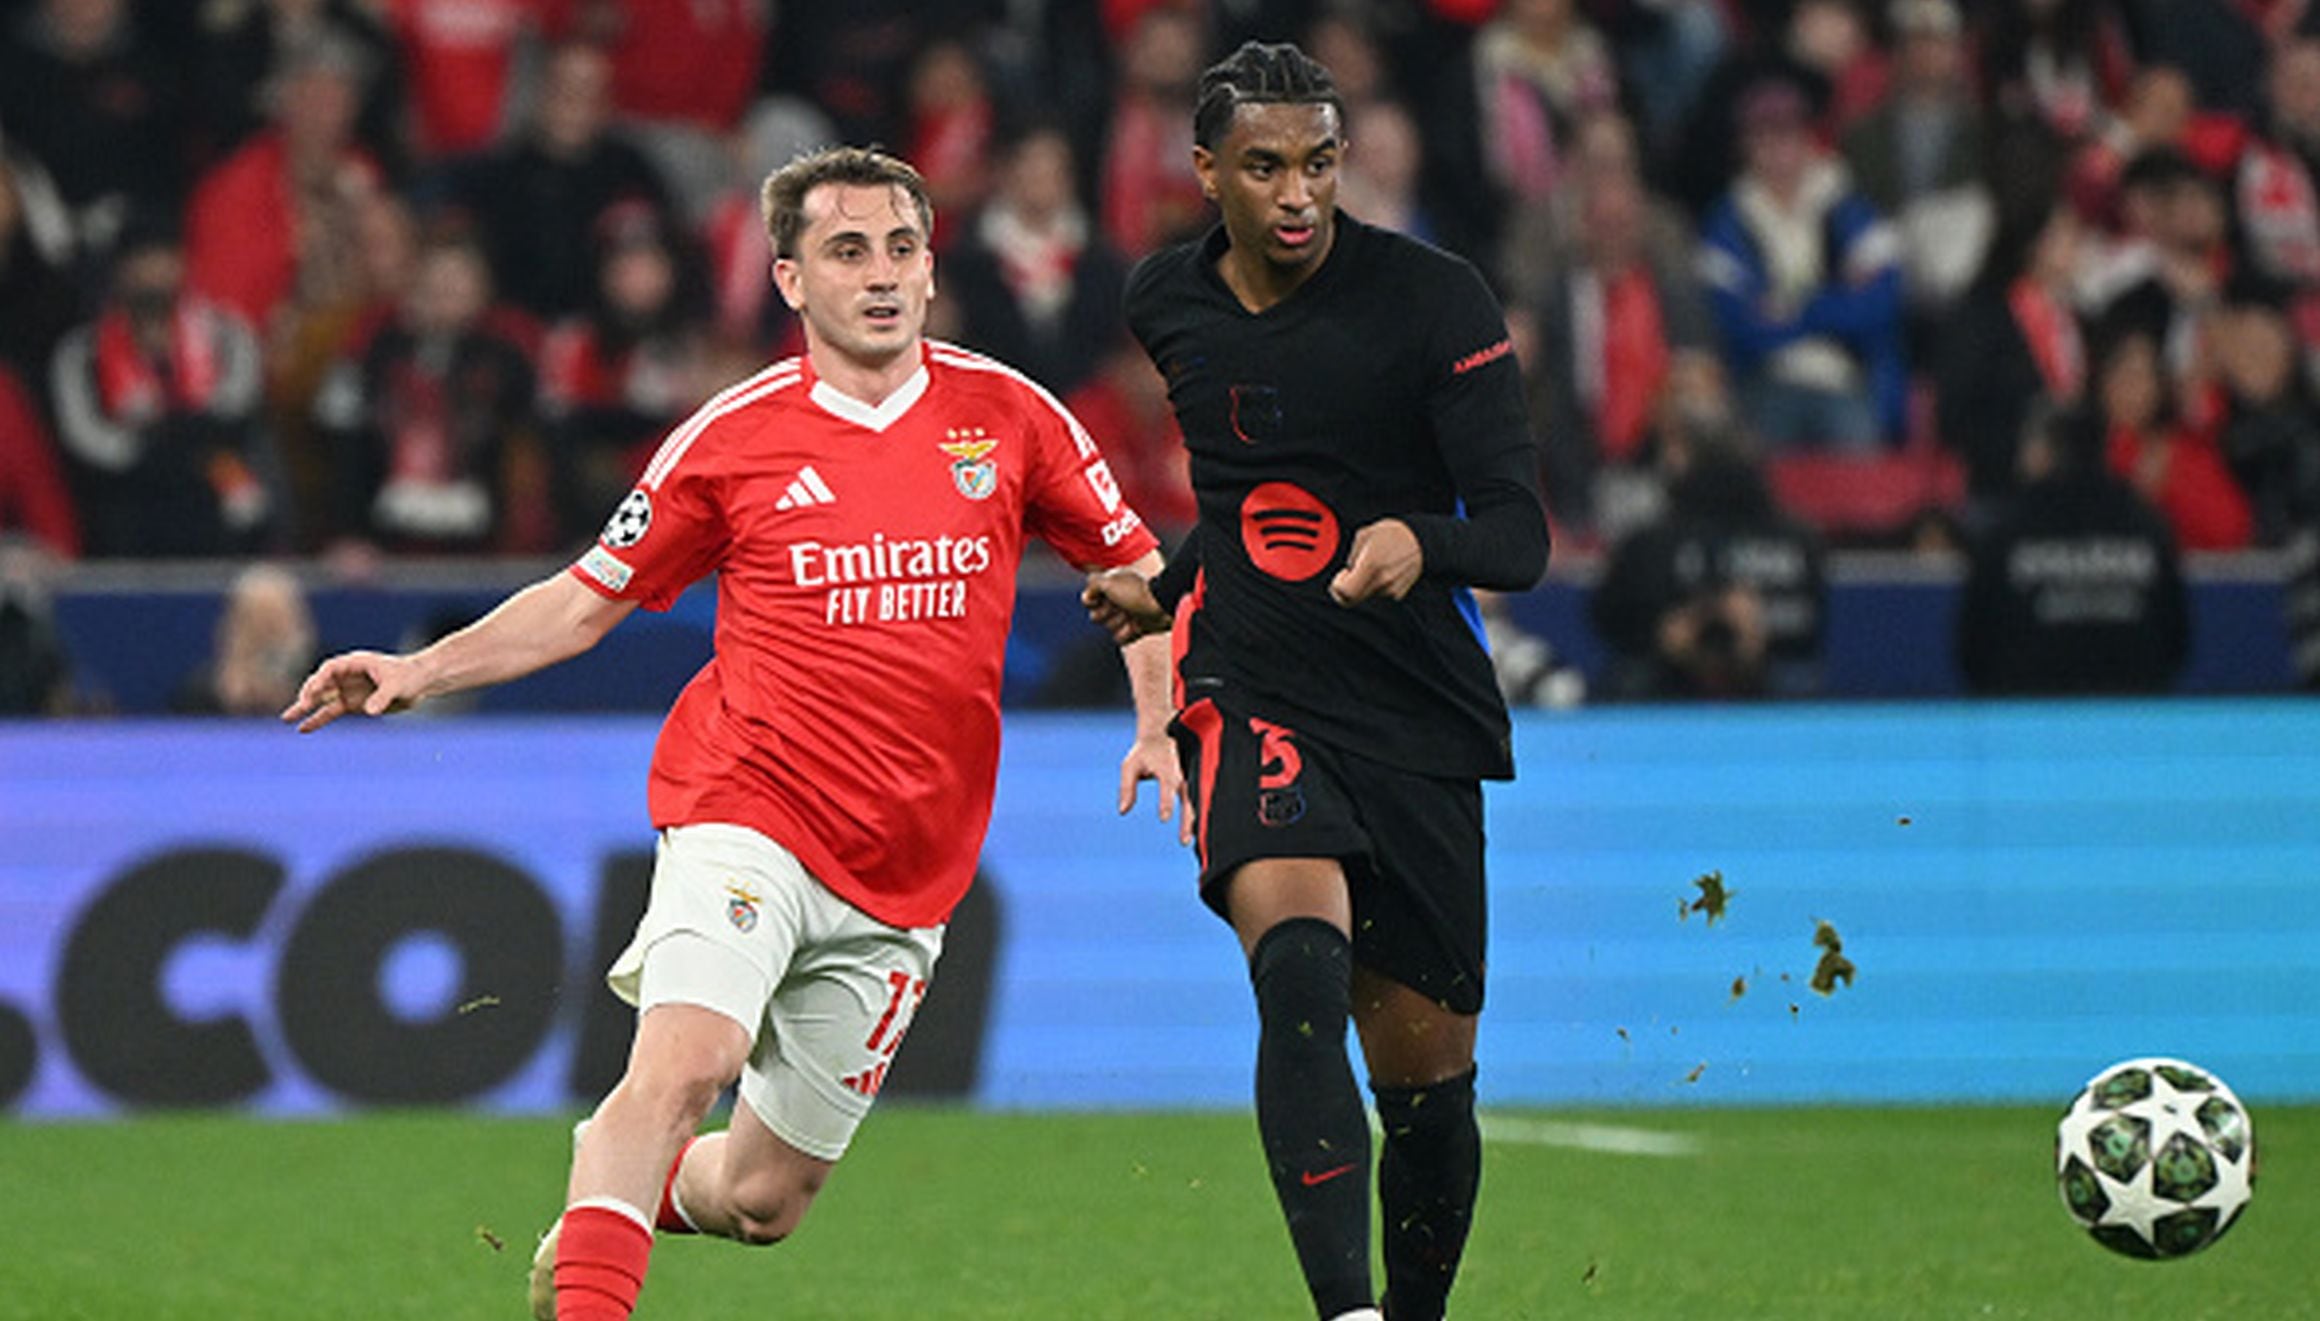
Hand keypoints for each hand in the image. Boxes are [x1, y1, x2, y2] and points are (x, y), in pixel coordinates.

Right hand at [280, 651, 424, 731]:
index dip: (319, 680)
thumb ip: (382, 697)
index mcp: (355, 663)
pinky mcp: (353, 704)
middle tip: (301, 707)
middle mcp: (347, 676)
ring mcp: (348, 690)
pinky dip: (317, 720)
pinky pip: (330, 712)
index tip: (312, 693)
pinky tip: (303, 728)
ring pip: (321, 700)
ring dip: (304, 708)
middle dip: (309, 694)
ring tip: (286, 718)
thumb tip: (370, 711)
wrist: (420, 683)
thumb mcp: (397, 685)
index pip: (330, 670)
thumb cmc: (409, 676)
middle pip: (321, 683)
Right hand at [1082, 568, 1171, 643]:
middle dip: (1107, 614)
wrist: (1163, 606)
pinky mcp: (1136, 628)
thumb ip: (1092, 585)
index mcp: (1112, 585)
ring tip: (1132, 615)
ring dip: (1119, 623)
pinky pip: (1121, 639)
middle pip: (1096, 616)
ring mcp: (1127, 614)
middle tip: (1120, 607)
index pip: (1089, 599)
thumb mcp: (1110, 582)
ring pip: (1109, 628)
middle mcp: (1117, 599)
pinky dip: (1128, 634)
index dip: (1093, 602)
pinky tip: (1137, 627)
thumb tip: (1087, 597)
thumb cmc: (1137, 592)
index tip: (1102, 598)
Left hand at [1119, 733, 1192, 845]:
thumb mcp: (1130, 765)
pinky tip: (1197, 833)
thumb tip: (1123, 811)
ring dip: (1194, 822)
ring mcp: (1192, 778)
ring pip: (1197, 802)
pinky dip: (1199, 816)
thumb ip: (1127, 787)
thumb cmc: (1144, 753)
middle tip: (1183, 841)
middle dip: (1187, 820)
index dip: (1166, 802)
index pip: (1168, 787)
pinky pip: (1199, 801)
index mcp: (1167, 767)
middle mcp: (1183, 774)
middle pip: (1188, 799)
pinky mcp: (1195, 782)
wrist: (1163, 734)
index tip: (1164, 818)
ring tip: (1187, 841)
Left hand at [1328, 519, 1421, 605]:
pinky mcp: (1398, 594)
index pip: (1345, 592)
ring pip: (1365, 596)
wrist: (1422, 540)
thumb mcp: (1365, 534)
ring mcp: (1390, 590)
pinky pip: (1378, 594)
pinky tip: (1382, 570)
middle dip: (1346, 588)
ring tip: (1373, 566)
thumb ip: (1352, 555)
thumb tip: (1349, 568)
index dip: (1337, 586)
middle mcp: (1381, 581)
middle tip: (1350, 573)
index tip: (1342, 574)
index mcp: (1370, 566)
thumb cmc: (1393, 533)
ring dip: (1362, 585)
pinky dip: (1374, 586)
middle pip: (1352, 600)